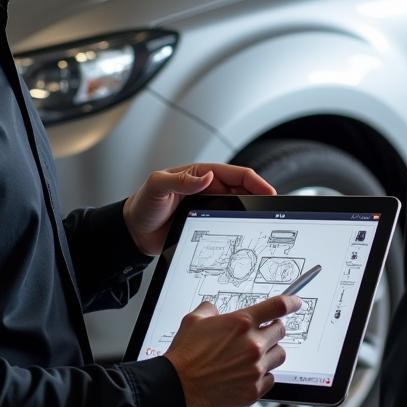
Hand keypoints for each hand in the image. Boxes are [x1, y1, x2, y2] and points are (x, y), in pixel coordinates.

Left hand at [122, 162, 274, 255]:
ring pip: (240, 206)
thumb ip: (180, 180)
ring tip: (263, 220)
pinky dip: (241, 225)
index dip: (255, 181)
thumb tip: (207, 176)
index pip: (236, 174)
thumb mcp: (157, 186)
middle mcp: (208, 188)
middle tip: (272, 209)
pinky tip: (247, 232)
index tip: (269, 191)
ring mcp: (210, 206)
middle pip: (243, 190)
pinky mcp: (208, 223)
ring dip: (252, 211)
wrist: (133, 232)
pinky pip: (230, 222)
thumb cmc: (143, 205)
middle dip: (260, 197)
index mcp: (200, 174)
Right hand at [163, 294, 301, 406]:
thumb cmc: (184, 355)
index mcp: (241, 322)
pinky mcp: (253, 390)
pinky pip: (270, 379)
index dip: (292, 302)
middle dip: (273, 330)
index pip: (278, 306)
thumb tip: (215, 309)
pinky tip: (248, 374)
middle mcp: (253, 344)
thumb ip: (210, 309)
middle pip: (281, 331)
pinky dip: (263, 375)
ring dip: (270, 353)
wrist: (177, 387)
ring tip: (253, 356)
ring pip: (279, 355)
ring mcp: (255, 369)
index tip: (296, 302)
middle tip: (260, 334)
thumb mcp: (194, 320)